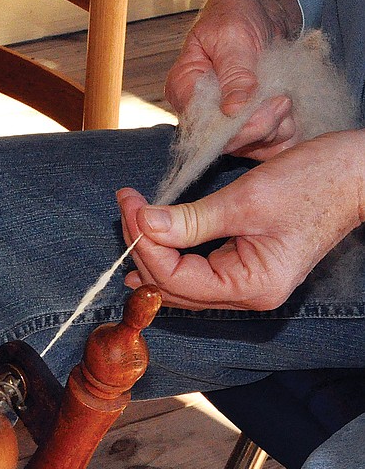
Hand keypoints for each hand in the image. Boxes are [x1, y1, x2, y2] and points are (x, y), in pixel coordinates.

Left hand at [118, 130, 364, 310]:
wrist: (358, 173)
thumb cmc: (314, 183)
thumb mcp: (245, 200)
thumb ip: (190, 219)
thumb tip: (143, 224)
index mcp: (250, 286)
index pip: (175, 278)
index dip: (143, 243)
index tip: (128, 204)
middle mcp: (247, 295)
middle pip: (173, 286)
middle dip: (142, 246)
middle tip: (126, 204)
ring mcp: (247, 284)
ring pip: (181, 282)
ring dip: (152, 251)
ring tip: (130, 220)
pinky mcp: (246, 266)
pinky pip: (196, 270)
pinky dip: (171, 253)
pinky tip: (149, 242)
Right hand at [165, 0, 302, 159]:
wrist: (259, 6)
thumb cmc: (236, 14)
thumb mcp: (233, 38)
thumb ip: (235, 74)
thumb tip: (232, 111)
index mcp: (184, 88)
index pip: (203, 126)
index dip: (236, 126)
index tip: (270, 105)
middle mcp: (201, 110)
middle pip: (226, 142)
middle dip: (261, 126)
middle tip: (284, 100)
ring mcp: (224, 119)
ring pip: (248, 146)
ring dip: (275, 128)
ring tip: (287, 99)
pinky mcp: (246, 121)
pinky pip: (262, 144)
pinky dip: (282, 134)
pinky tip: (291, 115)